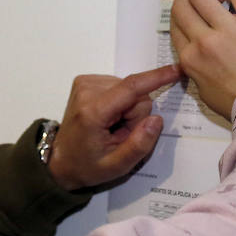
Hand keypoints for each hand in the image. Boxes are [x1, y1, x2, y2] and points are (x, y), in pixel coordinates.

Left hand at [45, 64, 180, 191]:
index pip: (131, 88)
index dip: (155, 78)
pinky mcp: (85, 81)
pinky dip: (118, 103)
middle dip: (135, 115)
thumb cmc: (88, 166)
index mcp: (93, 112)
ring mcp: (84, 83)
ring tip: (110, 128)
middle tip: (119, 135)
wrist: (60, 161)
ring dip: (126, 110)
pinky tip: (106, 118)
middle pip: (134, 94)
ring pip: (129, 90)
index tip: (175, 70)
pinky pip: (119, 87)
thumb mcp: (117, 166)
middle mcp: (87, 91)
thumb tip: (156, 119)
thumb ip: (139, 144)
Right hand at [169, 0, 235, 116]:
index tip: (198, 17)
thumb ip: (196, 70)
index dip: (185, 16)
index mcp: (190, 59)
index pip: (176, 24)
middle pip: (182, 4)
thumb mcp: (205, 92)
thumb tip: (199, 53)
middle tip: (208, 2)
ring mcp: (228, 28)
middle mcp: (203, 41)